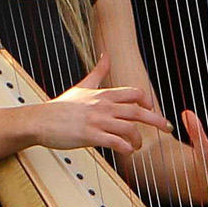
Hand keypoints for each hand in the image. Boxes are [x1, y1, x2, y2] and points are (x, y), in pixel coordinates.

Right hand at [28, 58, 169, 156]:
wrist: (40, 121)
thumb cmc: (61, 107)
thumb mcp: (82, 86)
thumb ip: (98, 71)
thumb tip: (106, 54)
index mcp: (103, 94)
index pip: (134, 93)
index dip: (147, 100)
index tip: (152, 109)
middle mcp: (103, 106)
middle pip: (137, 110)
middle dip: (156, 119)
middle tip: (167, 128)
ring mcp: (96, 121)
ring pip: (128, 128)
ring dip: (138, 139)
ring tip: (137, 146)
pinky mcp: (89, 135)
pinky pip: (114, 142)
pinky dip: (125, 148)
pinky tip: (127, 152)